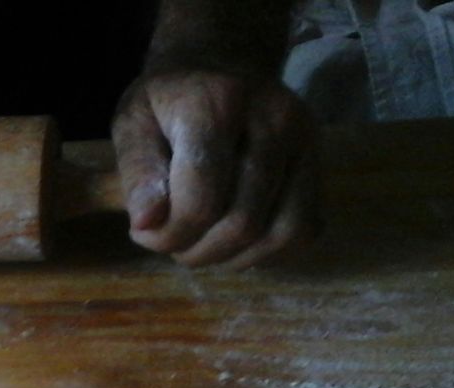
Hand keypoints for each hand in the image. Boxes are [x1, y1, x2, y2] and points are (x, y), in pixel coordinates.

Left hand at [112, 71, 320, 269]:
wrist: (220, 63)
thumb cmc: (168, 101)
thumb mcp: (132, 123)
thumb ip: (137, 173)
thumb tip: (148, 224)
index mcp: (219, 103)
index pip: (201, 199)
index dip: (168, 235)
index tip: (145, 232)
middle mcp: (274, 118)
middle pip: (242, 223)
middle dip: (197, 251)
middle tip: (171, 242)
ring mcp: (305, 140)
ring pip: (280, 233)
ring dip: (233, 258)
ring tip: (201, 245)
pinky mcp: (320, 162)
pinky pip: (304, 229)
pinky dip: (268, 252)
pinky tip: (234, 242)